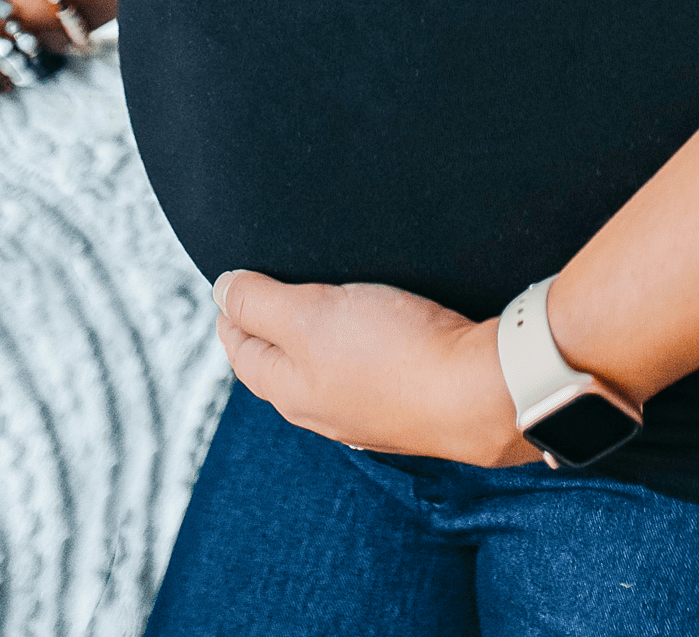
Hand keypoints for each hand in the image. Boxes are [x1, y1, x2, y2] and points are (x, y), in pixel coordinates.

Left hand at [212, 271, 540, 466]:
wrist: (476, 393)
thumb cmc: (392, 352)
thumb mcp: (310, 315)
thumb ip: (261, 303)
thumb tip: (222, 291)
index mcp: (289, 390)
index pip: (242, 350)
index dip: (233, 313)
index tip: (231, 286)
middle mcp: (322, 410)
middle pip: (278, 366)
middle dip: (267, 329)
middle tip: (263, 294)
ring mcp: (364, 413)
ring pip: (321, 373)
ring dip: (310, 341)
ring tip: (313, 309)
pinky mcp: (404, 404)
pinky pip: (362, 375)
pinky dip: (351, 352)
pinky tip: (369, 339)